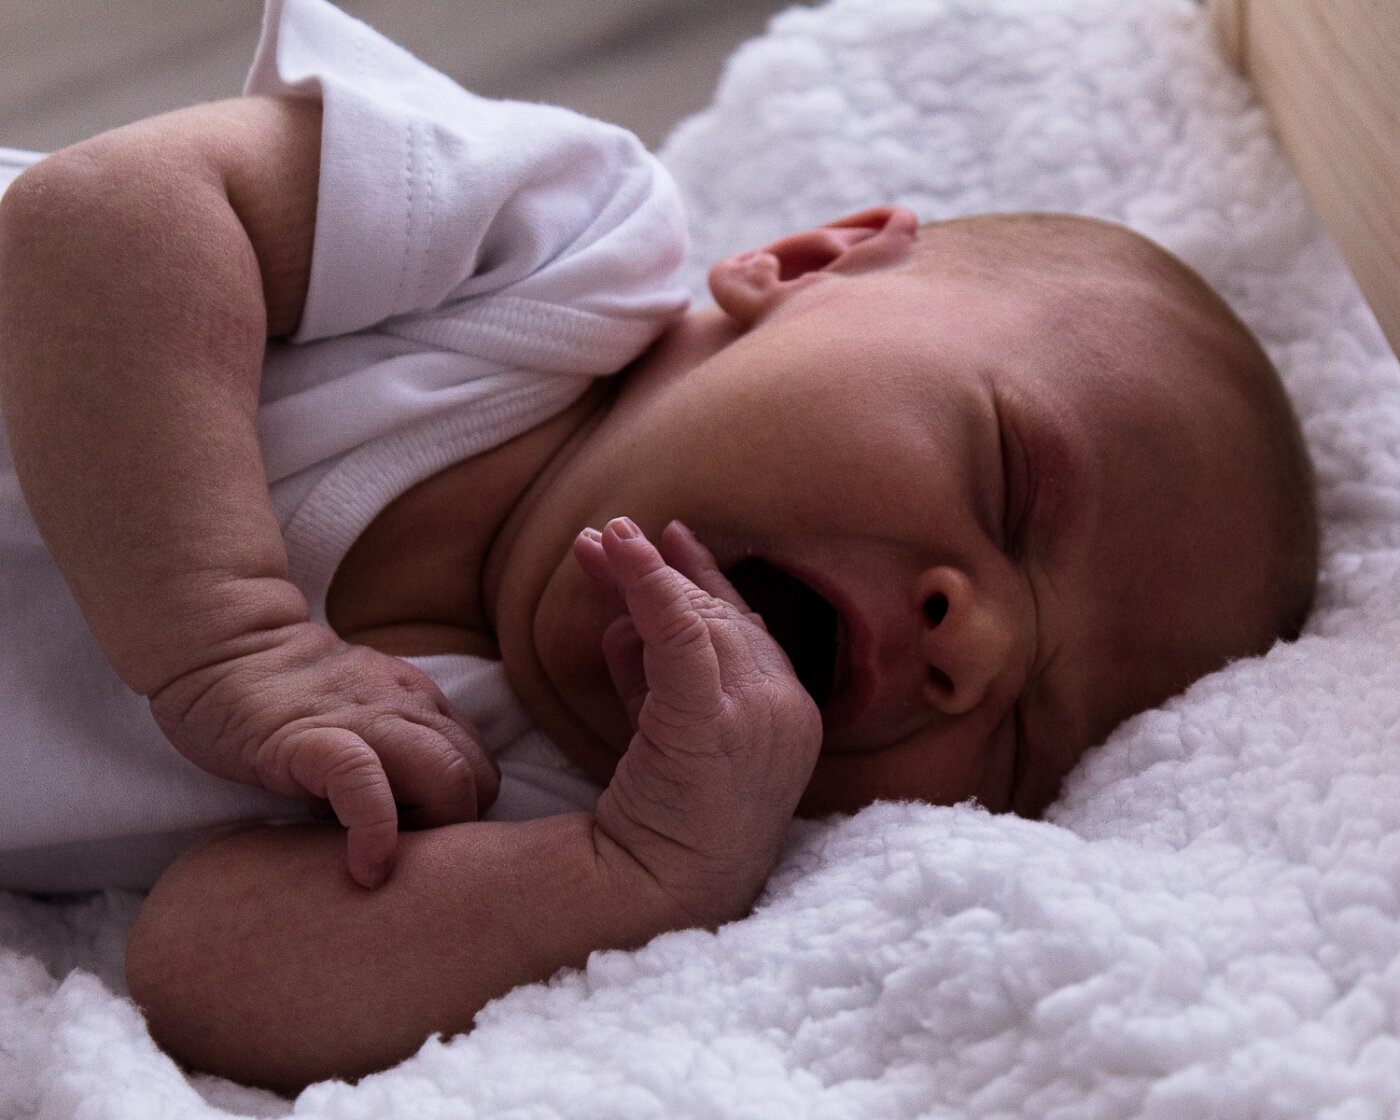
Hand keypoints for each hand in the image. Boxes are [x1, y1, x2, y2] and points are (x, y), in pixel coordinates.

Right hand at [148, 622, 498, 887]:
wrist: (216, 645)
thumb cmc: (281, 694)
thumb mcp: (359, 713)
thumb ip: (392, 747)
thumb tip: (408, 814)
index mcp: (420, 703)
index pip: (480, 768)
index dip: (458, 816)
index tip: (412, 839)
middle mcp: (407, 706)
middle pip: (479, 779)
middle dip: (454, 832)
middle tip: (399, 856)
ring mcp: (364, 719)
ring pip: (448, 776)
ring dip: (432, 834)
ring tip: (384, 863)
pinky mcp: (310, 738)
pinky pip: (366, 782)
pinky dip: (377, 832)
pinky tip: (363, 868)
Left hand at [573, 518, 821, 926]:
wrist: (661, 898)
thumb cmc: (666, 825)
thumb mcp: (670, 736)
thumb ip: (658, 676)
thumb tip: (623, 620)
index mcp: (789, 712)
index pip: (746, 626)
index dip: (705, 578)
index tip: (670, 539)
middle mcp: (787, 707)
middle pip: (717, 616)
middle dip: (657, 574)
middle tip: (600, 539)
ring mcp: (759, 717)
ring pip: (698, 620)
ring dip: (642, 574)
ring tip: (595, 543)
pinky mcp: (715, 727)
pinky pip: (682, 638)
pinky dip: (652, 587)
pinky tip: (622, 549)